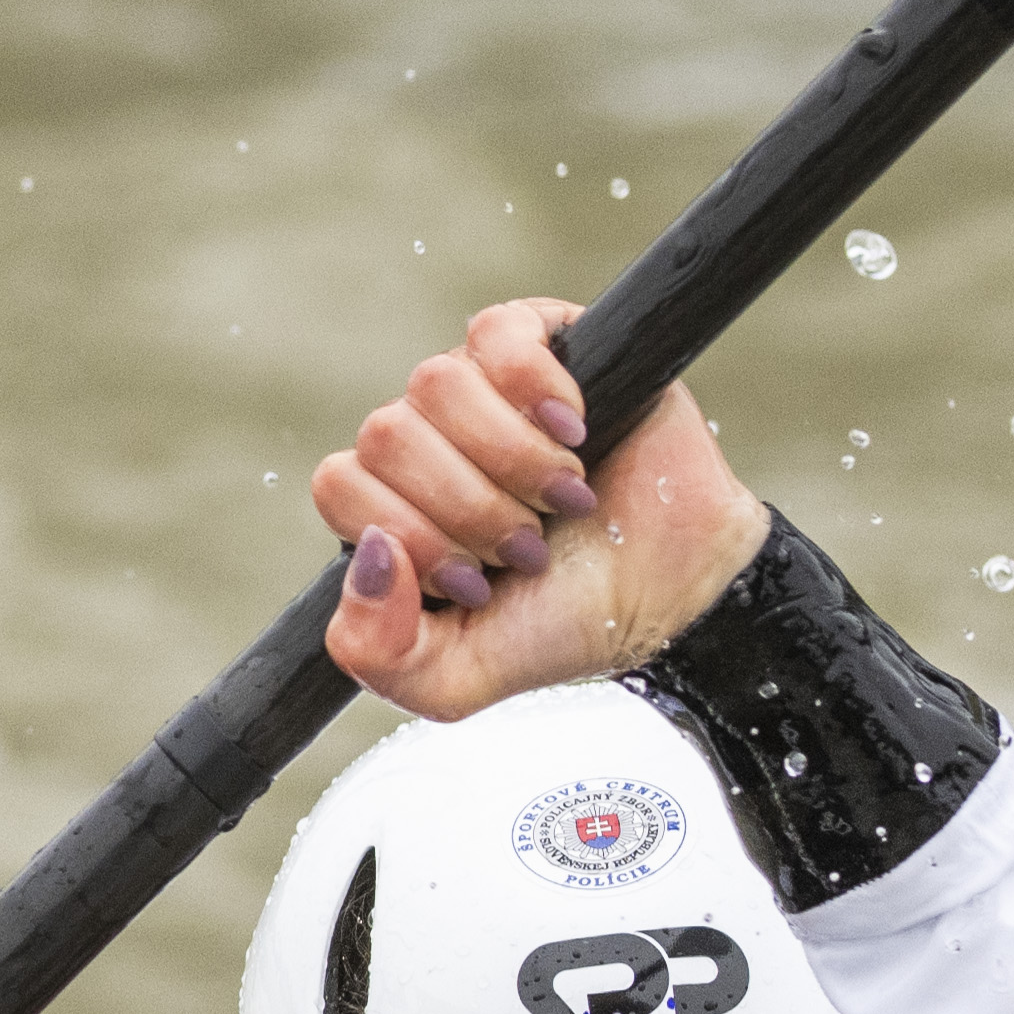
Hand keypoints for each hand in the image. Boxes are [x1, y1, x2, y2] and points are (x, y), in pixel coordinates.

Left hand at [311, 298, 774, 722]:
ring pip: (436, 383)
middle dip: (467, 509)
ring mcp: (477, 387)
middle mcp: (423, 440)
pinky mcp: (538, 340)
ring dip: (511, 459)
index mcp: (388, 506)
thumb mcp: (455, 679)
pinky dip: (536, 389)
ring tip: (564, 497)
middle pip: (387, 435)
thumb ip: (376, 654)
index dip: (410, 535)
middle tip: (528, 547)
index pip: (341, 486)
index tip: (478, 581)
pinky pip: (497, 333)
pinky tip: (574, 428)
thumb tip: (366, 555)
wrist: (672, 593)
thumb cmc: (563, 626)